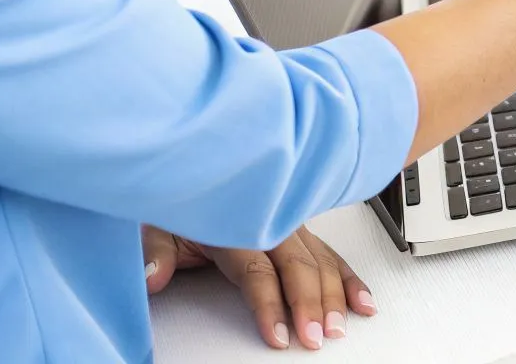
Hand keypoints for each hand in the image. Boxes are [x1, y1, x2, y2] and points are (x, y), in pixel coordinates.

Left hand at [142, 224, 373, 350]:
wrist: (201, 177)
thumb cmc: (186, 206)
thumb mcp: (160, 224)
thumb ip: (156, 252)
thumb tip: (154, 276)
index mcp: (239, 225)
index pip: (259, 271)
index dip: (270, 304)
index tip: (278, 334)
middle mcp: (274, 223)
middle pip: (299, 268)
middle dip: (310, 305)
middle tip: (314, 337)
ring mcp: (294, 227)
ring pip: (322, 262)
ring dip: (334, 296)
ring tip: (337, 328)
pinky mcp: (305, 233)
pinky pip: (333, 256)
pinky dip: (349, 279)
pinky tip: (361, 303)